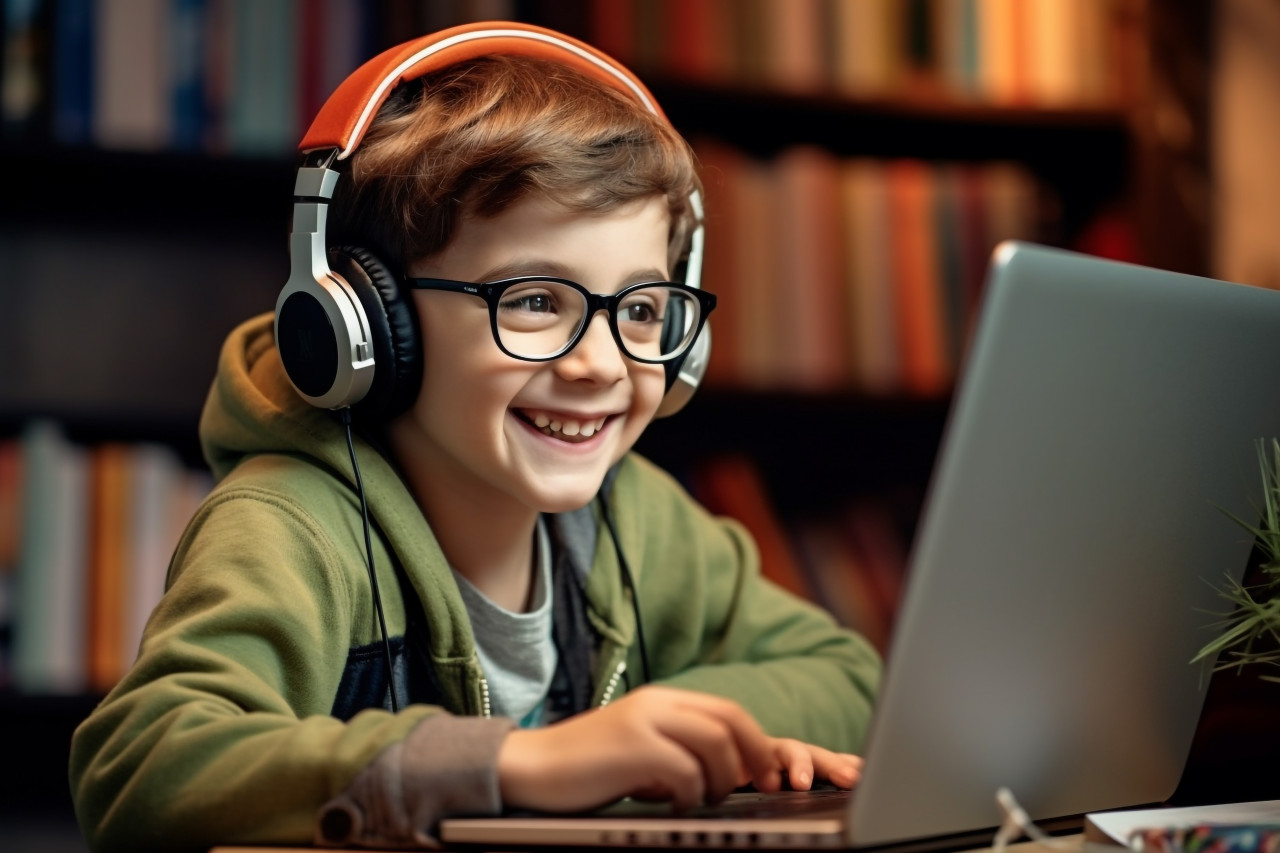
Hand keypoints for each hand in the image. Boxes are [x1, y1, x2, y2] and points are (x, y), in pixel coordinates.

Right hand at [496, 685, 862, 812]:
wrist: (532, 767)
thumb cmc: (588, 768)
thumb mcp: (640, 749)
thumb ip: (678, 750)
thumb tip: (726, 773)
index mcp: (661, 701)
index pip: (727, 710)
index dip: (756, 742)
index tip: (768, 775)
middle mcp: (656, 703)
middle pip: (729, 719)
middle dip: (756, 755)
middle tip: (764, 787)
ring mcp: (644, 723)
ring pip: (714, 743)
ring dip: (722, 778)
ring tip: (705, 800)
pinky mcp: (632, 748)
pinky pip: (685, 770)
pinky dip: (691, 794)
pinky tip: (675, 806)